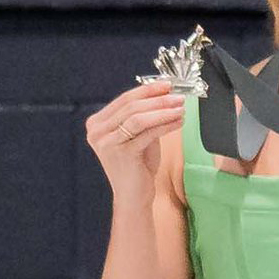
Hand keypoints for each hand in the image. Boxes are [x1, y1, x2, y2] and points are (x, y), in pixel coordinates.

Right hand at [85, 82, 185, 204]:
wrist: (133, 194)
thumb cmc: (137, 164)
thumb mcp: (138, 134)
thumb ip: (144, 115)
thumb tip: (165, 93)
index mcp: (97, 123)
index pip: (124, 99)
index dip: (148, 90)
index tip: (167, 84)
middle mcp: (97, 132)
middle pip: (131, 106)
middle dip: (158, 99)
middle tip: (179, 96)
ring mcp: (106, 143)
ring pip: (138, 118)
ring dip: (163, 111)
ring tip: (181, 108)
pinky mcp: (121, 153)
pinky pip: (147, 133)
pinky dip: (165, 125)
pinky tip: (179, 122)